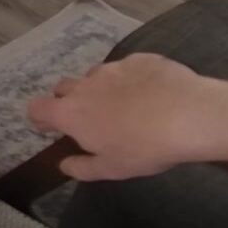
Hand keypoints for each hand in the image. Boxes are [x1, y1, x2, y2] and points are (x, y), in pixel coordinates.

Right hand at [29, 54, 227, 179]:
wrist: (189, 114)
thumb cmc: (144, 148)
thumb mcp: (111, 169)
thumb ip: (82, 167)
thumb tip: (64, 165)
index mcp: (72, 113)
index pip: (38, 107)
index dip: (40, 117)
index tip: (49, 126)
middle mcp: (87, 84)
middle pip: (63, 87)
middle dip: (68, 101)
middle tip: (88, 120)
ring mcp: (114, 67)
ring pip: (96, 76)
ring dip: (100, 89)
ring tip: (123, 107)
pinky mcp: (141, 58)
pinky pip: (126, 68)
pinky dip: (130, 80)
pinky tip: (150, 94)